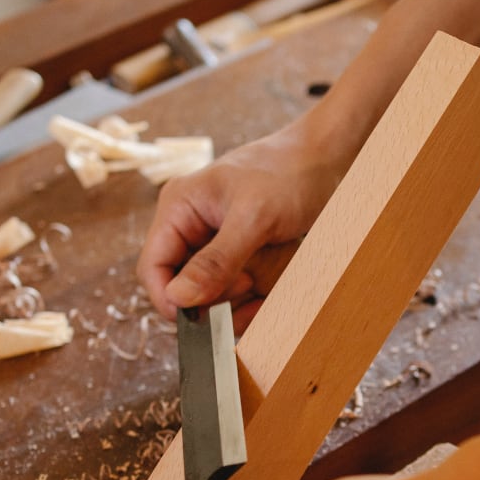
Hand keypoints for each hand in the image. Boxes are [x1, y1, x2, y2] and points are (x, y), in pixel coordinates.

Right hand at [137, 124, 344, 331]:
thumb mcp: (253, 218)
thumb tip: (178, 297)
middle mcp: (191, 227)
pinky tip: (268, 297)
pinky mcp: (240, 255)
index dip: (169, 299)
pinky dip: (252, 300)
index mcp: (179, 209)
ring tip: (262, 282)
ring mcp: (216, 243)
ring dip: (235, 302)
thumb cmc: (288, 173)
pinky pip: (237, 290)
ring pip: (212, 293)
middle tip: (247, 283)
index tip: (199, 320)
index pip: (152, 267)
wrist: (326, 159)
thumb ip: (215, 260)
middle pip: (183, 286)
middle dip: (211, 298)